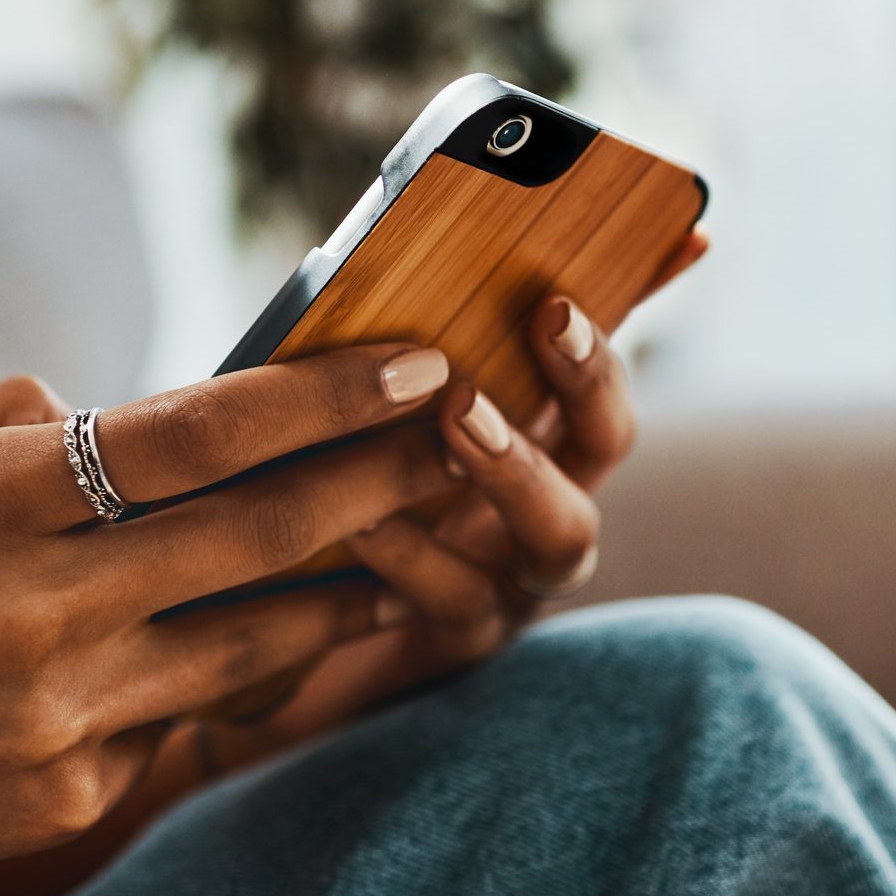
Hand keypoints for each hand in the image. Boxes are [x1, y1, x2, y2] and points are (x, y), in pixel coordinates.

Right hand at [0, 345, 457, 895]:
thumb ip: (0, 428)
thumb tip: (114, 413)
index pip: (197, 434)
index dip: (324, 395)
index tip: (416, 363)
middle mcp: (38, 612)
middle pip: (263, 533)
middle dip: (383, 478)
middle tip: (465, 437)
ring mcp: (61, 720)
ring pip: (257, 637)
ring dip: (347, 582)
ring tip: (410, 541)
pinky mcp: (68, 799)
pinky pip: (186, 719)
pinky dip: (232, 671)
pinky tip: (265, 639)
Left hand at [186, 227, 710, 761]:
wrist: (275, 633)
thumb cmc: (335, 492)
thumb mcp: (376, 405)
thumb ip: (418, 335)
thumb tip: (494, 251)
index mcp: (535, 441)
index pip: (599, 368)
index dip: (620, 318)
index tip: (608, 267)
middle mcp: (544, 509)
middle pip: (605, 443)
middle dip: (587, 378)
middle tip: (549, 317)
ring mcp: (515, 581)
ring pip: (562, 534)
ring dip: (518, 466)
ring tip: (459, 413)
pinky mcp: (458, 644)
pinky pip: (459, 601)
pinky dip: (415, 555)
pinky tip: (363, 518)